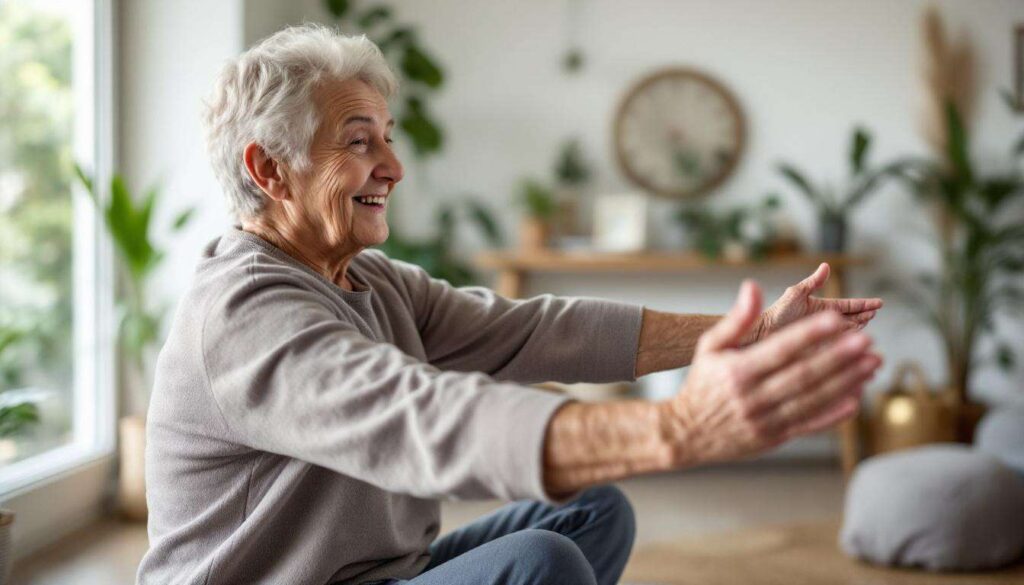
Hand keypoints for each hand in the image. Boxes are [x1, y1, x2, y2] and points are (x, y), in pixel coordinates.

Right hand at [660, 279, 881, 465]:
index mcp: (738, 371)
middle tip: (866, 341)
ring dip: (846, 382)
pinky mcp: (775, 438)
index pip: (780, 350)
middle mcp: (753, 397)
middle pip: (803, 376)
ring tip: (872, 364)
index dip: (809, 335)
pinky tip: (856, 399)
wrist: (687, 434)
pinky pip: (809, 425)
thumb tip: (752, 287)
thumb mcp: (709, 347)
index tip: (836, 319)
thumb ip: (736, 319)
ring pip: (812, 400)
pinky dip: (834, 414)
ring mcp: (766, 420)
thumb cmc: (702, 383)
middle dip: (837, 358)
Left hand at [753, 263, 882, 342]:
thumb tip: (826, 265)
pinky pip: (840, 349)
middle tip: (874, 313)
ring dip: (860, 331)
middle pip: (852, 319)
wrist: (762, 336)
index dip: (864, 304)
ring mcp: (824, 337)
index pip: (848, 305)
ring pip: (849, 334)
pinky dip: (849, 347)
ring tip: (868, 327)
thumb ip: (812, 282)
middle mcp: (825, 322)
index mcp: (822, 307)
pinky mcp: (822, 351)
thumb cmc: (776, 313)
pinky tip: (858, 347)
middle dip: (865, 316)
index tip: (880, 303)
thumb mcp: (795, 294)